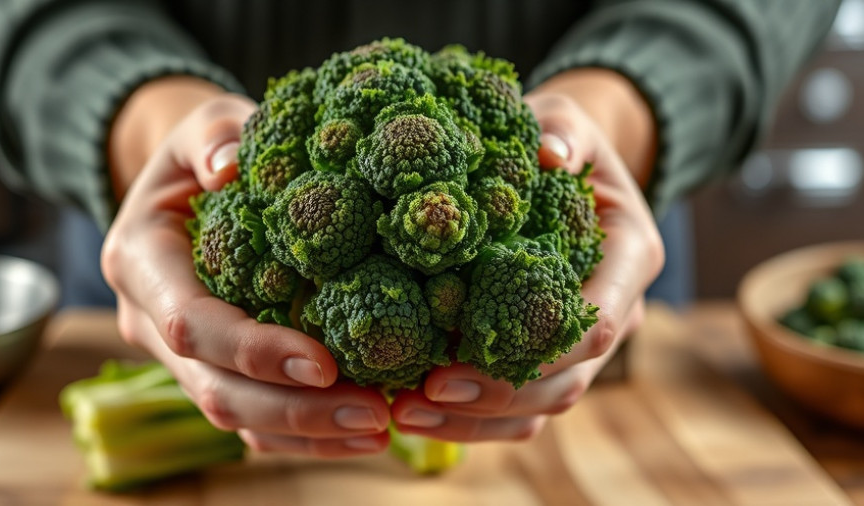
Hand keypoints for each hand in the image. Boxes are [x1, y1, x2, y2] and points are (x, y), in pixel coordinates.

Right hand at [101, 79, 390, 457]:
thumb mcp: (206, 123)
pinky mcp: (214, 370)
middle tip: (374, 414)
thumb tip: (230, 168)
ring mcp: (181, 356)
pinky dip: (304, 435)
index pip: (191, 324)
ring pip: (235, 418)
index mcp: (141, 262)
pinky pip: (252, 423)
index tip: (325, 364)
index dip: (254, 350)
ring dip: (307, 433)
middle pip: (215, 389)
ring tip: (381, 429)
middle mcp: (151, 321)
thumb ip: (213, 137)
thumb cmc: (207, 149)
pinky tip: (363, 433)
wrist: (193, 180)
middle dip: (293, 410)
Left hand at [390, 70, 664, 441]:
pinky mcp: (550, 356)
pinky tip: (416, 411)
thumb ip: (562, 130)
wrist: (565, 164)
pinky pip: (522, 407)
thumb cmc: (561, 139)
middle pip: (567, 379)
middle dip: (494, 397)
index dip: (536, 351)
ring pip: (543, 406)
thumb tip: (549, 152)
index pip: (599, 320)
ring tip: (405, 413)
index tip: (462, 359)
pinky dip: (474, 419)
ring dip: (476, 420)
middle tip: (420, 396)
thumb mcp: (565, 118)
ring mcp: (585, 342)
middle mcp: (616, 308)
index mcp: (628, 256)